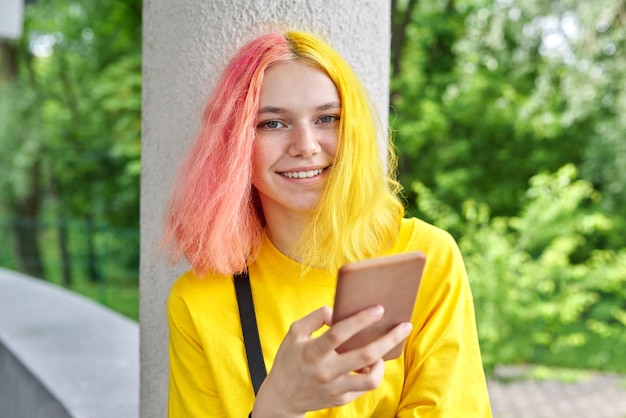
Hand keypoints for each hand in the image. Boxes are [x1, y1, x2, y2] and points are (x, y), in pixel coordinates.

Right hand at [250, 305, 412, 417]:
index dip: (361, 320)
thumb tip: (337, 312)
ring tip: (386, 349)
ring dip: (383, 362)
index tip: (379, 309)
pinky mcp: (341, 399)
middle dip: (389, 339)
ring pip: (371, 379)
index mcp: (313, 352)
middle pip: (365, 356)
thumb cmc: (290, 359)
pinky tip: (373, 362)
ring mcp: (335, 388)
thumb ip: (315, 317)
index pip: (339, 334)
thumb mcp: (295, 333)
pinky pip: (364, 387)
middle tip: (405, 326)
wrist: (282, 397)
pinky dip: (372, 373)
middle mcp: (326, 372)